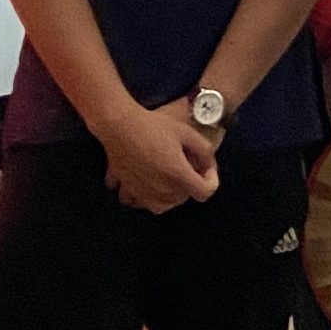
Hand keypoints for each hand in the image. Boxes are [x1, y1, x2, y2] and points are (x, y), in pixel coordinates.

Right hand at [101, 101, 219, 212]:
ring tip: (169, 175)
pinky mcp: (127, 190)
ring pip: (163, 205)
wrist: (119, 125)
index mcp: (177, 175)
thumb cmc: (152, 126)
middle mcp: (160, 189)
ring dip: (170, 194)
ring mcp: (142, 192)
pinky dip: (147, 196)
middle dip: (189, 184)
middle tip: (186, 164)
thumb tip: (208, 167)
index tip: (206, 169)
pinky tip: (148, 182)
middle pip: (184, 198)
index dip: (211, 181)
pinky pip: (141, 202)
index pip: (204, 192)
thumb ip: (205, 152)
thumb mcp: (187, 132)